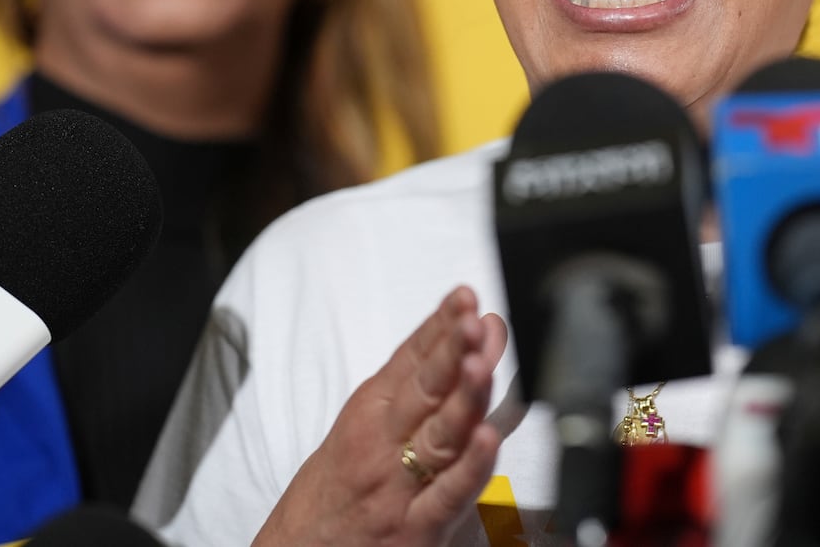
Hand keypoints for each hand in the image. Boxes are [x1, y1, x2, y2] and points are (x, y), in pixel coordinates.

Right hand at [254, 286, 507, 546]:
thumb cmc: (333, 492)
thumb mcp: (359, 429)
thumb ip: (411, 390)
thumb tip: (464, 347)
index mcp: (367, 413)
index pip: (411, 359)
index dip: (441, 325)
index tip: (465, 296)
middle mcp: (381, 444)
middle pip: (425, 389)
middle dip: (452, 350)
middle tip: (474, 318)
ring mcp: (399, 487)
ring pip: (439, 434)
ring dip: (464, 396)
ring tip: (481, 362)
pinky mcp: (414, 530)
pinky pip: (448, 495)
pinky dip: (469, 467)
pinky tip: (486, 438)